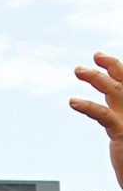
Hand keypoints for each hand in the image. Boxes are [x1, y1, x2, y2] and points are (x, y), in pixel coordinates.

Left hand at [71, 52, 122, 188]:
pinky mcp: (122, 131)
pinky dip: (87, 106)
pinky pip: (103, 114)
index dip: (116, 69)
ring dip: (96, 77)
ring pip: (115, 90)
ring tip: (78, 70)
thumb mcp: (121, 135)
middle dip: (111, 65)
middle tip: (95, 55)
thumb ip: (115, 121)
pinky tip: (72, 101)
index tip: (100, 58)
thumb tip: (108, 115)